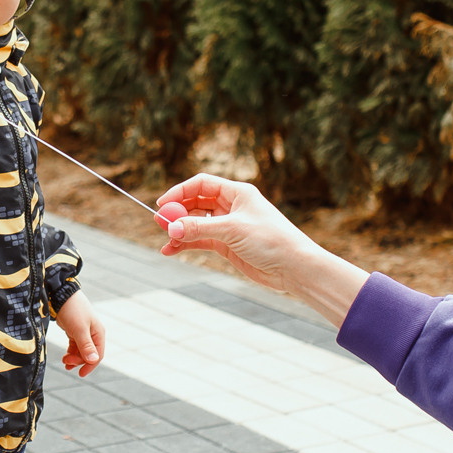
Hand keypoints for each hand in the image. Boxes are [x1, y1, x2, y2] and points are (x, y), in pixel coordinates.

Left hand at [53, 290, 105, 375]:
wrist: (60, 294)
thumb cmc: (72, 310)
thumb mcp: (79, 329)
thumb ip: (86, 345)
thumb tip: (94, 360)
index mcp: (98, 333)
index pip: (98, 354)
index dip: (90, 365)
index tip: (80, 374)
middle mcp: (93, 333)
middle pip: (89, 354)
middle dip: (78, 361)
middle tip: (66, 363)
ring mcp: (84, 332)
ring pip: (81, 351)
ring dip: (74, 358)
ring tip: (64, 361)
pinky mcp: (75, 331)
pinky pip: (75, 346)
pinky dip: (71, 353)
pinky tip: (65, 357)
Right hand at [157, 174, 370, 327]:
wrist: (293, 267)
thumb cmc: (271, 240)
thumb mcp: (233, 230)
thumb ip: (200, 228)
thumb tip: (172, 228)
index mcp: (238, 193)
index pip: (202, 184)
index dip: (181, 191)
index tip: (162, 203)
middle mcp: (232, 207)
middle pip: (197, 203)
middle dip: (177, 212)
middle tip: (159, 222)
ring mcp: (229, 227)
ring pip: (197, 224)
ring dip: (180, 231)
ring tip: (166, 240)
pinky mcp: (228, 246)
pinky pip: (201, 241)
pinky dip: (187, 244)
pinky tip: (172, 251)